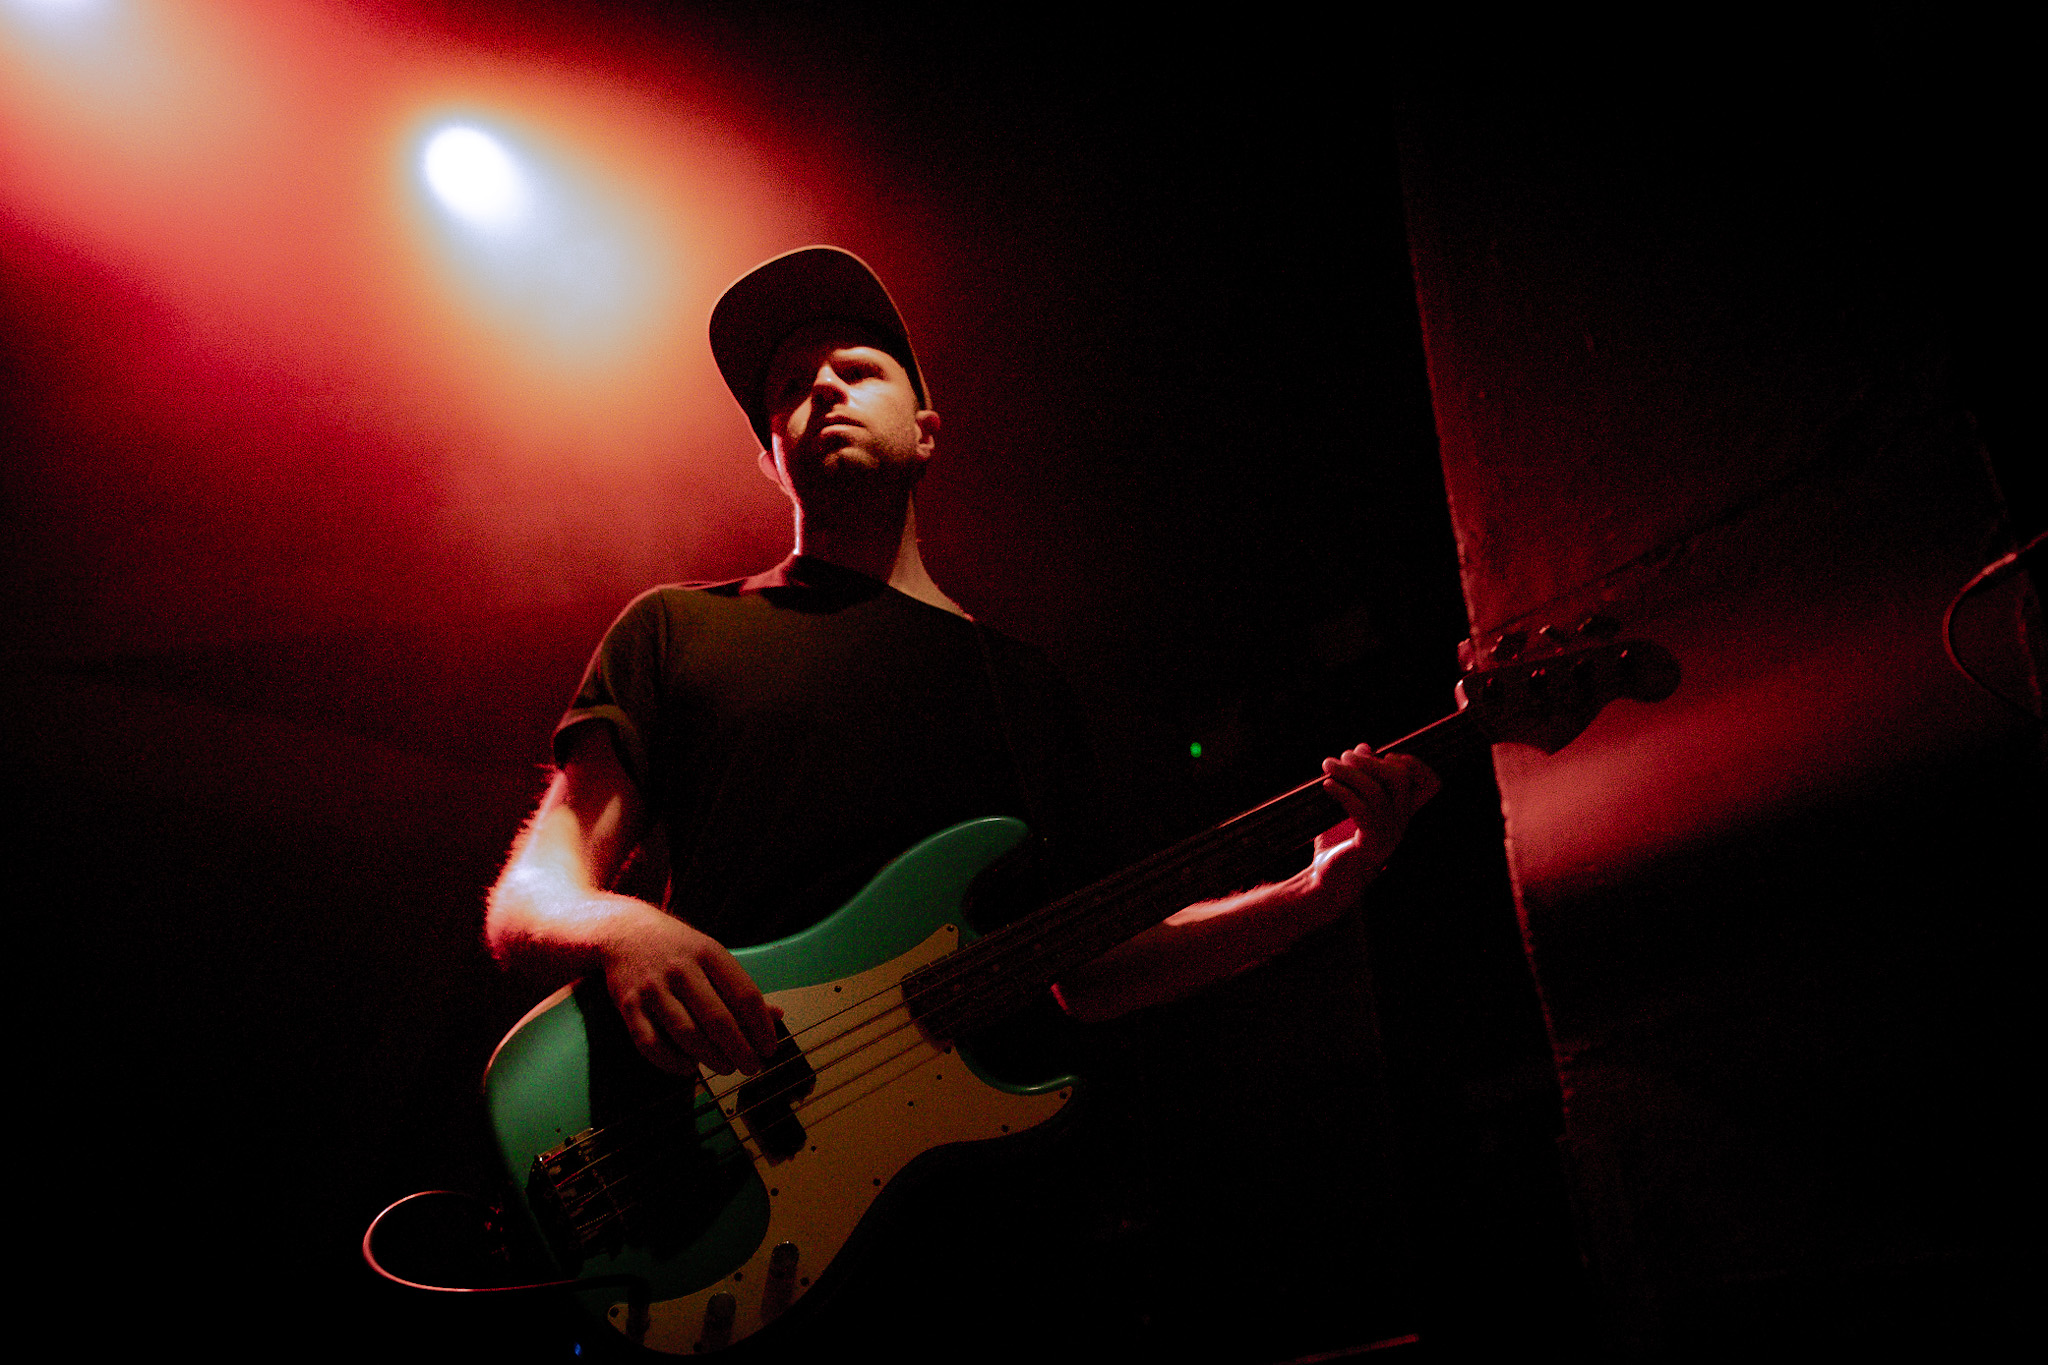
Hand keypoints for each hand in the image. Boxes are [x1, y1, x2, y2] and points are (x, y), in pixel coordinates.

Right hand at [599, 899, 780, 1076]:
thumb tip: (777, 1016)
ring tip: (726, 1068)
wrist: (623, 931)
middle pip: (718, 1020)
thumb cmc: (678, 949)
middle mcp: (681, 969)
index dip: (761, 1028)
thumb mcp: (712, 955)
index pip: (745, 995)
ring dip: (712, 1059)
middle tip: (752, 1067)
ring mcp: (652, 988)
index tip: (769, 1049)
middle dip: (740, 1051)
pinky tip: (689, 1068)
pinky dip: (672, 1062)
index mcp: (709, 953)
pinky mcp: (628, 1005)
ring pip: (687, 1035)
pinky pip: (650, 1044)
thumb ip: (740, 987)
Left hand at [1302, 744, 1440, 910]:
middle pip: (1399, 780)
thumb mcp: (1351, 806)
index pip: (1430, 784)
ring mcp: (1388, 836)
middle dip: (1370, 761)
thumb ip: (1361, 778)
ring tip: (1328, 765)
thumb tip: (1364, 747)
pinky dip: (1342, 792)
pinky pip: (1361, 809)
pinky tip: (1327, 786)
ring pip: (1376, 791)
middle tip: (1343, 756)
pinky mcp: (1369, 844)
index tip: (1381, 755)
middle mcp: (1402, 824)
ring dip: (1349, 772)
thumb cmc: (1337, 844)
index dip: (1412, 763)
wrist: (1324, 882)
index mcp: (1403, 814)